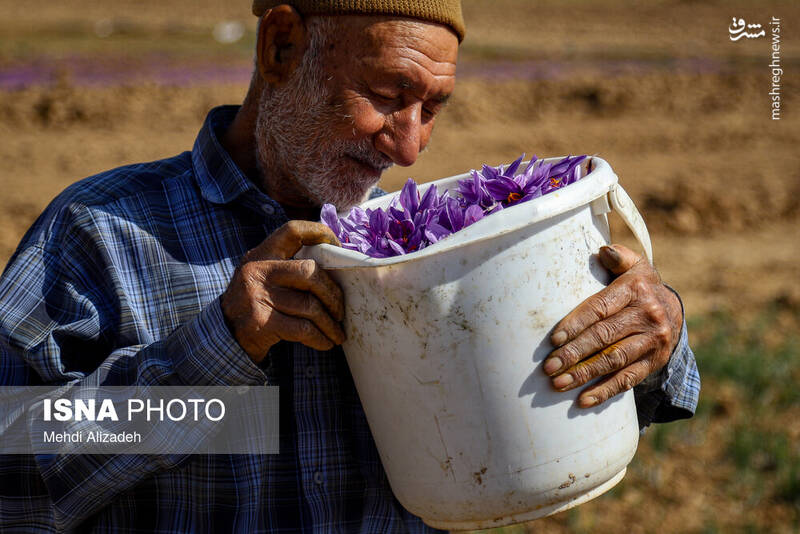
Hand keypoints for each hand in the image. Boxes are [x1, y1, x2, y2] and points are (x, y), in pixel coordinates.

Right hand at [220, 220, 345, 362]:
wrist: (223, 334)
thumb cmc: (255, 302)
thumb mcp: (264, 276)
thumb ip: (290, 267)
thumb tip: (337, 265)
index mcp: (261, 254)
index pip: (292, 231)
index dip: (320, 233)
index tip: (339, 247)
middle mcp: (257, 271)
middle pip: (310, 272)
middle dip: (333, 294)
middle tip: (340, 310)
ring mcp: (257, 296)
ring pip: (310, 306)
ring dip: (330, 323)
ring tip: (337, 333)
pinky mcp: (260, 322)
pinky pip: (302, 329)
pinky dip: (320, 338)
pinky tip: (325, 342)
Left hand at [542, 244, 681, 406]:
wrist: (675, 311)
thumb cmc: (640, 287)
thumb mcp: (635, 266)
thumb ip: (619, 257)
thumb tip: (604, 251)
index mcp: (635, 290)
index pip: (600, 308)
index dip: (576, 324)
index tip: (554, 339)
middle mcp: (647, 315)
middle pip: (604, 337)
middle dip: (574, 353)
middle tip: (549, 366)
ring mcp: (652, 341)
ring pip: (614, 360)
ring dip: (584, 374)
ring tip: (558, 384)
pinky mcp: (654, 362)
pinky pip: (628, 380)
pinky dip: (605, 391)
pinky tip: (583, 400)